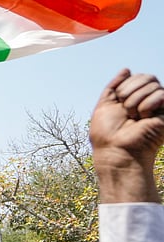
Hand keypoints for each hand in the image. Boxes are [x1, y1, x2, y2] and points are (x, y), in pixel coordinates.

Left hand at [91, 71, 163, 204]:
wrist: (117, 151)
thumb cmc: (107, 133)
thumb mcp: (104, 105)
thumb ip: (114, 86)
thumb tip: (127, 69)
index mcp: (133, 98)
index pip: (135, 76)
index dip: (123, 87)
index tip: (117, 102)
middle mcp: (148, 100)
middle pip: (146, 76)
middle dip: (129, 92)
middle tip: (126, 111)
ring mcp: (159, 106)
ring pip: (153, 84)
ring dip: (136, 101)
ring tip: (135, 117)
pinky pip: (160, 94)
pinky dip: (147, 105)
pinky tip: (145, 118)